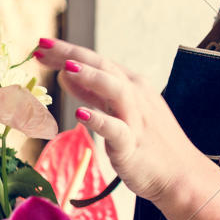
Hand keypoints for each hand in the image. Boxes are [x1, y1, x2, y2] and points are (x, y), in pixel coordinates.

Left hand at [32, 37, 202, 206]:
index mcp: (130, 85)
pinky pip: (116, 129)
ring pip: (114, 90)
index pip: (96, 62)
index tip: (40, 46)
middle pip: (102, 67)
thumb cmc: (146, 142)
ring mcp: (135, 118)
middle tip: (42, 46)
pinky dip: (99, 120)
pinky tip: (80, 114)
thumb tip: (65, 73)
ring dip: (91, 77)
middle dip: (72, 54)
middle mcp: (135, 95)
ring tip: (66, 69)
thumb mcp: (117, 109)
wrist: (179, 173)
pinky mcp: (133, 144)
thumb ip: (92, 92)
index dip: (68, 52)